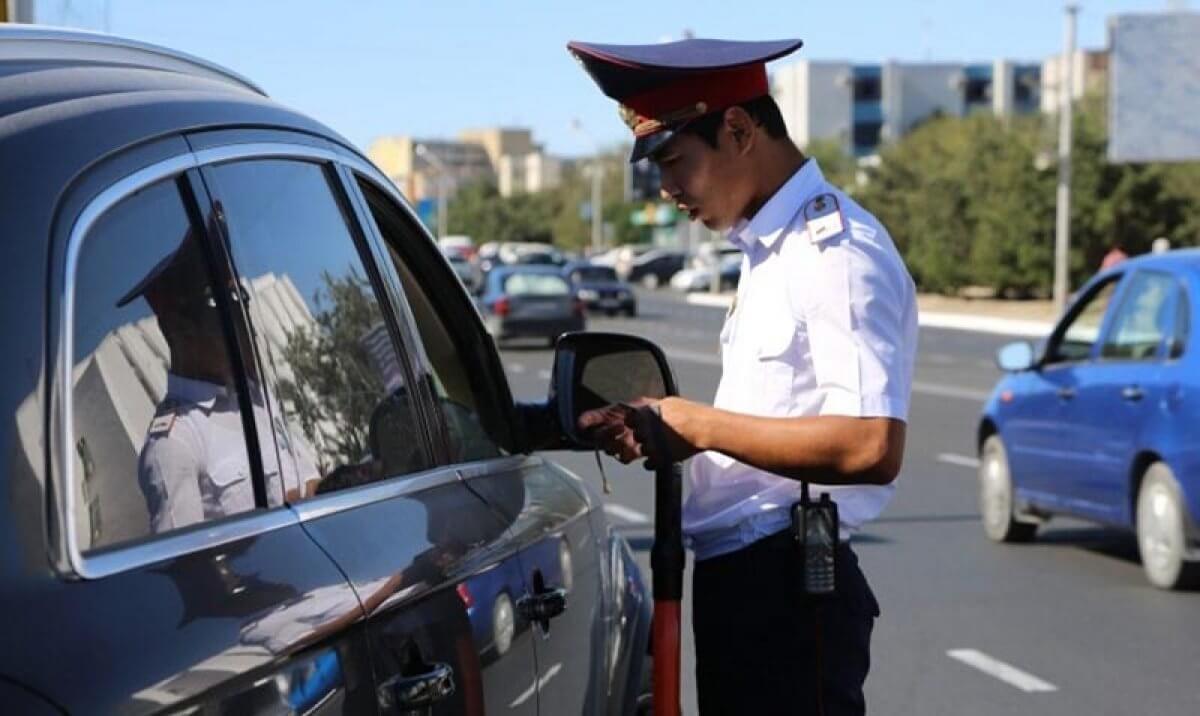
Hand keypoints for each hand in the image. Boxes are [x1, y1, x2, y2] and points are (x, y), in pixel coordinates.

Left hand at [578, 397, 698, 469]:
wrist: (704, 427)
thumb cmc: (686, 412)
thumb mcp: (661, 403)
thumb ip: (643, 409)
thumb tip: (631, 413)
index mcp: (640, 409)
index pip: (609, 413)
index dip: (593, 418)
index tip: (581, 423)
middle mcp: (640, 426)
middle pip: (612, 437)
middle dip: (606, 442)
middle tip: (607, 443)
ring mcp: (647, 443)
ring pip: (625, 454)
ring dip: (624, 454)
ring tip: (629, 451)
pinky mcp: (656, 457)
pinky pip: (646, 463)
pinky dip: (649, 461)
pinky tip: (654, 456)